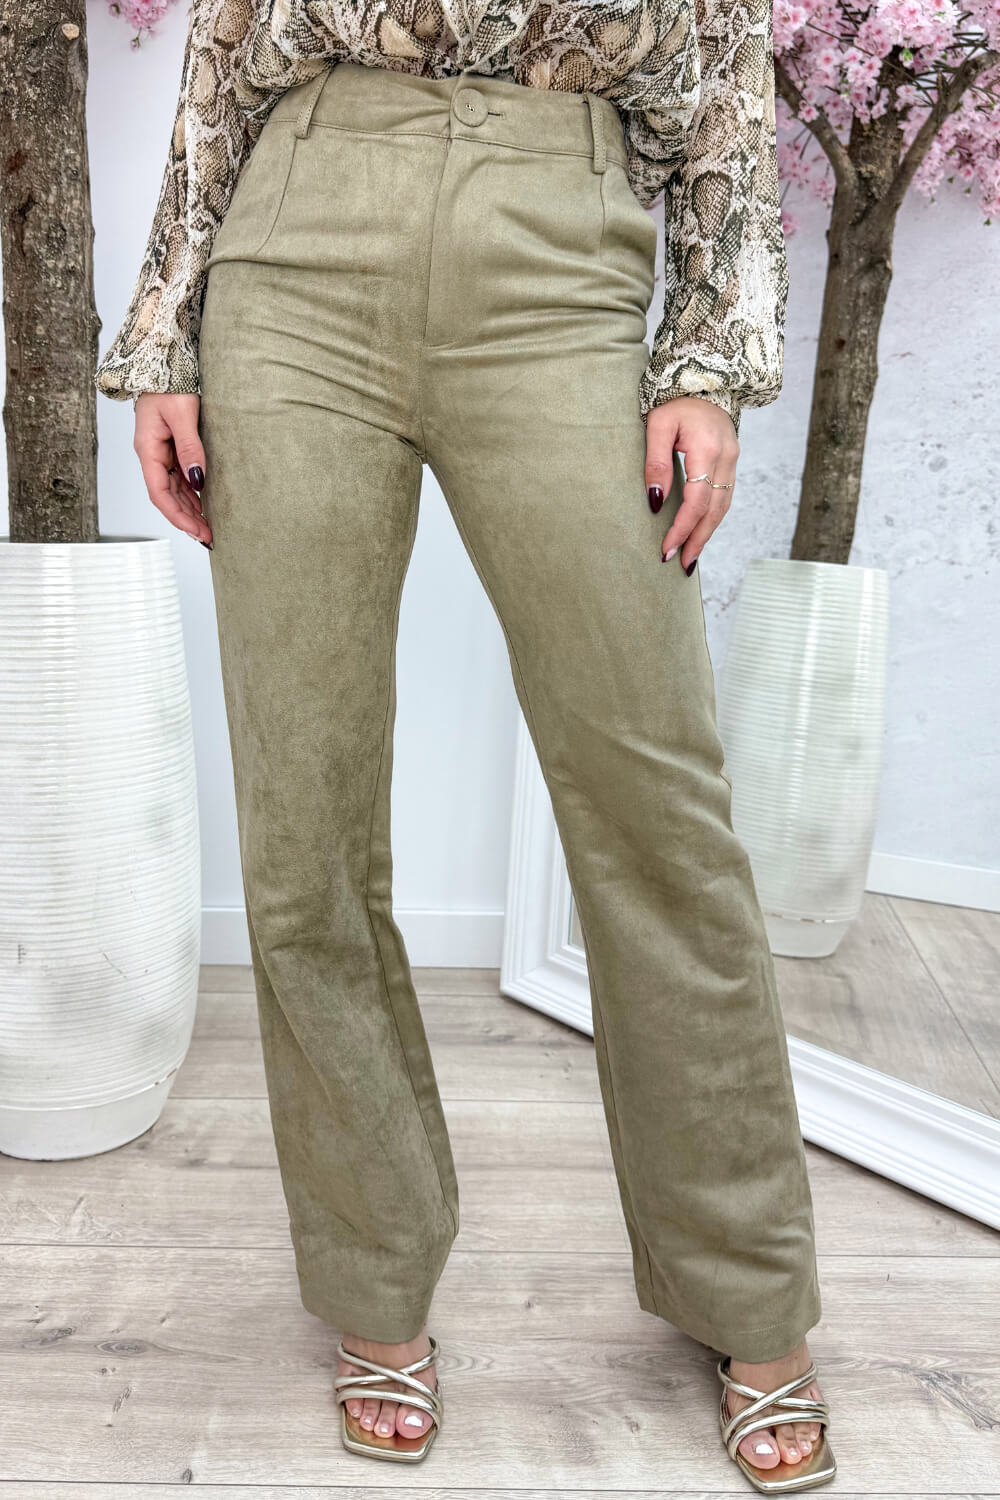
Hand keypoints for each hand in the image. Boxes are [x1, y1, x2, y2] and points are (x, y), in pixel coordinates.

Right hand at [133, 392, 212, 547]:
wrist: (164, 360)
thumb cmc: (170, 382)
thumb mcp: (182, 414)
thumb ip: (190, 447)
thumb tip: (198, 480)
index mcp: (148, 450)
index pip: (159, 493)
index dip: (178, 516)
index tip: (197, 531)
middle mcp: (152, 455)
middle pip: (167, 497)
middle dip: (187, 519)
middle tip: (210, 537)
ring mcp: (161, 453)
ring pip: (174, 490)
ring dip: (190, 510)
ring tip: (209, 528)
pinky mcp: (172, 448)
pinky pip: (180, 479)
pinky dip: (192, 495)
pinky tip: (204, 506)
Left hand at [645, 396, 738, 569]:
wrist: (703, 380)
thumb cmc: (675, 401)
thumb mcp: (657, 426)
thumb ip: (655, 463)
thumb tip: (654, 502)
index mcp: (707, 448)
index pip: (697, 500)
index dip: (682, 528)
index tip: (667, 548)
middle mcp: (726, 457)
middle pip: (714, 510)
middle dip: (697, 540)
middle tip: (681, 565)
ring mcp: (732, 460)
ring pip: (723, 507)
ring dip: (707, 534)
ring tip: (690, 557)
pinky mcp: (731, 463)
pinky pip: (724, 498)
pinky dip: (712, 519)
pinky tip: (700, 533)